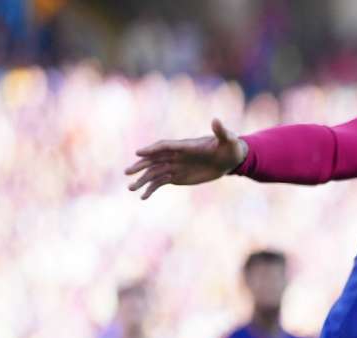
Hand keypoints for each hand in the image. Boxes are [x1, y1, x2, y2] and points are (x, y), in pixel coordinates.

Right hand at [126, 119, 247, 198]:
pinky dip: (151, 188)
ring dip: (142, 180)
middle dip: (140, 165)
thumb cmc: (229, 147)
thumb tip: (217, 121)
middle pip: (153, 159)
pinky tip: (143, 197)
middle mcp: (176, 155)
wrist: (229, 159)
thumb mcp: (229, 140)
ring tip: (131, 189)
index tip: (139, 153)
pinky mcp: (176, 176)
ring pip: (153, 172)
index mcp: (185, 146)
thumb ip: (222, 132)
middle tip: (127, 172)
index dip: (152, 149)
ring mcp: (174, 166)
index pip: (165, 146)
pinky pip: (160, 182)